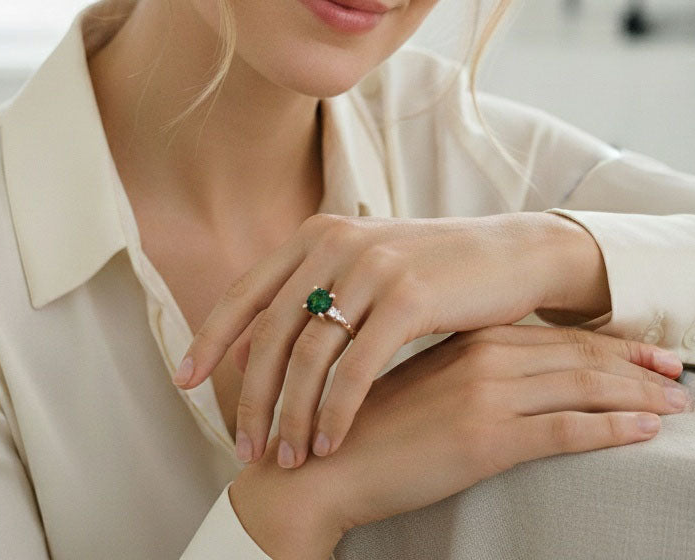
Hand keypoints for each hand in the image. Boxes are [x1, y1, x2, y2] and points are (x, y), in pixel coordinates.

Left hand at [172, 211, 674, 468]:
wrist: (510, 254)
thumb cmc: (433, 272)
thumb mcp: (364, 272)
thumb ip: (308, 302)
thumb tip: (249, 354)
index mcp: (317, 235)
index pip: (246, 291)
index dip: (210, 338)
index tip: (184, 383)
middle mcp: (336, 243)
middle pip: (272, 332)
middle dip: (253, 397)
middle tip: (245, 448)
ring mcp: (371, 266)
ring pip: (309, 355)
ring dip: (293, 414)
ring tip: (289, 458)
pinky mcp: (408, 296)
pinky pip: (355, 368)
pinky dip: (336, 412)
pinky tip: (330, 444)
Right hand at [271, 323, 691, 537]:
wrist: (324, 462)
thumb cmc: (367, 424)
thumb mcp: (421, 382)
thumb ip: (461, 366)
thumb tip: (501, 368)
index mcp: (467, 337)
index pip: (554, 336)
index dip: (606, 341)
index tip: (645, 347)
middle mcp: (482, 356)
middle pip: (577, 355)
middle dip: (635, 362)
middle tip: (680, 368)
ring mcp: (486, 394)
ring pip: (582, 385)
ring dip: (638, 392)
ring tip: (679, 402)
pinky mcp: (486, 437)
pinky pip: (567, 429)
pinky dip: (612, 428)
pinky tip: (645, 432)